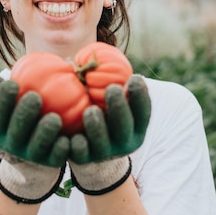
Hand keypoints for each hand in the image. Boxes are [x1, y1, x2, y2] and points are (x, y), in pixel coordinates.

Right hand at [0, 73, 69, 203]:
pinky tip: (68, 138)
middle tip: (35, 97)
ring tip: (54, 118)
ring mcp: (31, 157)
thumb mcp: (5, 110)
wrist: (32, 158)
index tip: (12, 83)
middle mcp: (12, 147)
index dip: (2, 101)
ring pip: (37, 146)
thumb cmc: (17, 121)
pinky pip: (57, 156)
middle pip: (17, 132)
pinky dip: (62, 148)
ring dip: (45, 132)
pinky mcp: (51, 162)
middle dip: (24, 115)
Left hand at [68, 75, 150, 194]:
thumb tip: (99, 54)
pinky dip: (76, 142)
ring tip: (90, 110)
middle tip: (112, 89)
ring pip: (101, 141)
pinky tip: (71, 132)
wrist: (90, 151)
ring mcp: (104, 153)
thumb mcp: (114, 104)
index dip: (141, 96)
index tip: (134, 77)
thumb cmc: (104, 115)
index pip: (143, 112)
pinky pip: (79, 152)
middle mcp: (124, 142)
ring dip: (97, 125)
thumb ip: (115, 85)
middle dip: (119, 108)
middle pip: (123, 126)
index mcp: (136, 128)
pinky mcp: (84, 160)